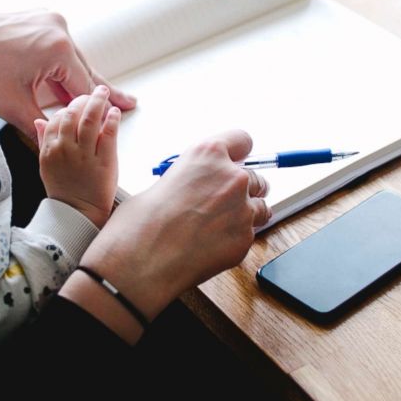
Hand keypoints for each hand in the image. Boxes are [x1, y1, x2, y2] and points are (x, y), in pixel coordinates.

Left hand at [0, 10, 135, 139]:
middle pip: (83, 69)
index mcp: (59, 49)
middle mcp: (59, 28)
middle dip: (97, 91)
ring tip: (92, 99)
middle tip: (127, 102)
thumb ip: (44, 125)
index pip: (85, 86)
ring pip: (70, 58)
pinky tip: (64, 82)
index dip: (99, 106)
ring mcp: (48, 19)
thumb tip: (58, 141)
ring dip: (75, 78)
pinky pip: (57, 46)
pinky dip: (60, 64)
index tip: (122, 111)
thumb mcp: (14, 106)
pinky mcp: (37, 17)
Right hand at [34, 86, 120, 227]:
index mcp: (50, 150)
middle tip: (93, 92)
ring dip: (98, 102)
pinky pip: (107, 134)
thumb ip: (43, 141)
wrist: (78, 214)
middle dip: (83, 99)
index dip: (68, 107)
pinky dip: (111, 120)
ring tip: (103, 93)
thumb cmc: (64, 190)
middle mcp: (65, 149)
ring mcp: (84, 155)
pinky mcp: (104, 161)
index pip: (57, 118)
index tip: (77, 103)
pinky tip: (114, 112)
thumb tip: (39, 121)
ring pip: (90, 120)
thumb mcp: (45, 165)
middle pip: (73, 114)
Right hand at [68, 129, 269, 329]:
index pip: (242, 140)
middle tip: (219, 204)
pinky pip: (250, 234)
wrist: (140, 261)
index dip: (238, 153)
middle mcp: (231, 177)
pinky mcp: (245, 238)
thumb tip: (200, 187)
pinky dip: (235, 239)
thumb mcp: (164, 181)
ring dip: (244, 213)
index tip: (236, 161)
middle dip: (242, 189)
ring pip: (259, 206)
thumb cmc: (141, 222)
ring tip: (214, 227)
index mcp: (207, 154)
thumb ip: (192, 178)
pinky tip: (210, 246)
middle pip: (255, 176)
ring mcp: (242, 208)